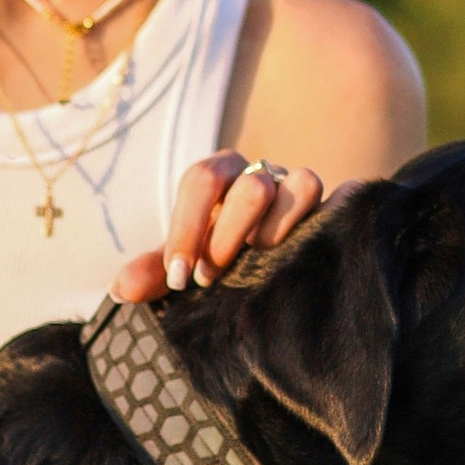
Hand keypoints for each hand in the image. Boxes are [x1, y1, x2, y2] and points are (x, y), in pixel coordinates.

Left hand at [112, 150, 326, 300]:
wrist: (262, 261)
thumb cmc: (215, 256)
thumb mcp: (184, 262)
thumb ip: (154, 272)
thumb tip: (120, 289)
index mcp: (219, 176)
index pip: (202, 179)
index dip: (187, 228)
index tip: (180, 278)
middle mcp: (260, 174)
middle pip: (250, 184)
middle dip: (229, 233)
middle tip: (213, 276)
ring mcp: (299, 188)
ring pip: (303, 183)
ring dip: (281, 226)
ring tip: (264, 260)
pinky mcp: (333, 207)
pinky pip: (343, 197)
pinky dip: (334, 215)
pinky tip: (315, 248)